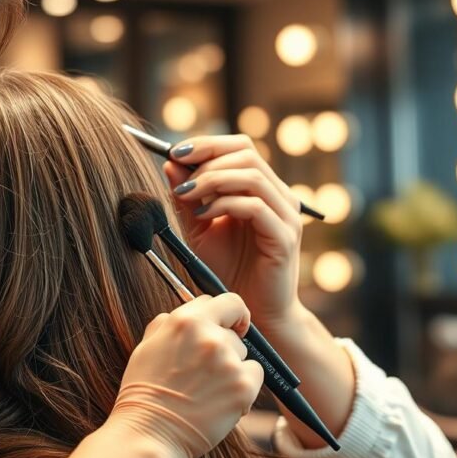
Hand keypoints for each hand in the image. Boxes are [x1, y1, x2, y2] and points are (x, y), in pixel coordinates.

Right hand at [109, 294, 263, 457]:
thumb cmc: (144, 392)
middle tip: (204, 371)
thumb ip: (169, 323)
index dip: (228, 314)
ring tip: (207, 389)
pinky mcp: (244, 387)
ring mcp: (229, 362)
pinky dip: (243, 386)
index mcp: (186, 321)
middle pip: (234, 332)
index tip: (230, 325)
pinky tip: (221, 399)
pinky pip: (254, 375)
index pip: (227, 301)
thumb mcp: (147, 345)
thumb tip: (189, 313)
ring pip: (243, 354)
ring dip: (232, 367)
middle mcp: (210, 337)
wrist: (150, 433)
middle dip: (224, 347)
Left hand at [163, 135, 302, 327]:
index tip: (174, 152)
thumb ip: (187, 198)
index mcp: (262, 189)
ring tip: (186, 195)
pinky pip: (254, 206)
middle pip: (247, 153)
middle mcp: (279, 197)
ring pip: (251, 175)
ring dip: (212, 180)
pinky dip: (224, 204)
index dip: (207, 144)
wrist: (253, 313)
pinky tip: (203, 215)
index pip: (241, 147)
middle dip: (207, 159)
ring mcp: (286, 216)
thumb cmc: (229, 271)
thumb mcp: (199, 230)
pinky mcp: (284, 237)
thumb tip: (171, 162)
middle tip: (179, 177)